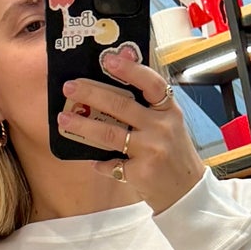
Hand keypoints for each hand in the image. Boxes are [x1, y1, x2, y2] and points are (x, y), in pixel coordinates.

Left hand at [57, 49, 205, 213]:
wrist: (185, 190)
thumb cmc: (172, 152)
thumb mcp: (168, 122)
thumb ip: (148, 100)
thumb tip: (122, 63)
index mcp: (169, 110)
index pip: (151, 83)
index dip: (130, 69)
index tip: (107, 59)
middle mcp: (162, 127)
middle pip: (121, 106)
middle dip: (91, 94)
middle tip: (70, 87)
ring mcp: (151, 150)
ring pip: (109, 134)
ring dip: (83, 126)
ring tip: (64, 118)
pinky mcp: (141, 172)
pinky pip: (111, 165)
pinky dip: (100, 163)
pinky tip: (93, 161)